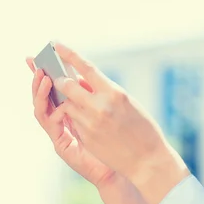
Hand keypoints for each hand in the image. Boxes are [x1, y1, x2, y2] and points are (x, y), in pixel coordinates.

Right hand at [26, 56, 116, 188]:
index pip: (59, 85)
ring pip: (41, 107)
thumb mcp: (109, 110)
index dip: (52, 68)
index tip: (48, 48)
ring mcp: (60, 132)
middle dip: (39, 77)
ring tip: (43, 76)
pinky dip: (48, 108)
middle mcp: (64, 120)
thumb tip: (83, 74)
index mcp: (75, 109)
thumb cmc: (125, 136)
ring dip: (39, 91)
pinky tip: (53, 96)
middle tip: (39, 62)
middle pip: (45, 94)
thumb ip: (93, 96)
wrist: (133, 165)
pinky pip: (49, 122)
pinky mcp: (61, 144)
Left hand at [49, 42, 188, 203]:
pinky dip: (74, 116)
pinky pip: (72, 121)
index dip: (69, 54)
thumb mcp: (128, 103)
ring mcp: (90, 123)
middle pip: (67, 86)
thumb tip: (85, 81)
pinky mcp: (85, 138)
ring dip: (68, 101)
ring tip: (75, 101)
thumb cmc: (143, 128)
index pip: (86, 67)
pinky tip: (84, 119)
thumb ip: (106, 91)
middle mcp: (99, 106)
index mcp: (114, 92)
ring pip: (66, 104)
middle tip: (59, 77)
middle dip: (61, 81)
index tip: (55, 44)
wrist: (147, 159)